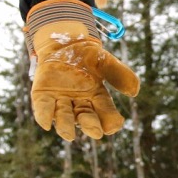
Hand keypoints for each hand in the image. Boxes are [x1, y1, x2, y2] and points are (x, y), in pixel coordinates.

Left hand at [25, 0, 139, 140]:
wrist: (63, 42)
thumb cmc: (87, 54)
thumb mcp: (105, 61)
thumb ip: (119, 74)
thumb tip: (134, 91)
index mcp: (97, 98)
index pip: (106, 113)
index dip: (111, 121)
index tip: (115, 125)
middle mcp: (80, 104)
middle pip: (86, 118)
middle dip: (90, 125)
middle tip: (96, 132)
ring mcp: (61, 102)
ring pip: (64, 117)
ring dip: (66, 126)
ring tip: (68, 135)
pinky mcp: (43, 97)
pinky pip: (43, 108)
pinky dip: (44, 115)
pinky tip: (45, 123)